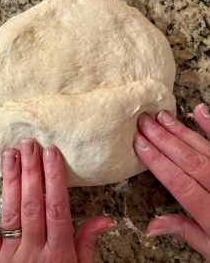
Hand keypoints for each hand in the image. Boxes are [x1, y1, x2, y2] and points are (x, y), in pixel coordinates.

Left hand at [0, 140, 112, 262]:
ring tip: (10, 153)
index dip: (54, 179)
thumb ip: (88, 244)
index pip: (57, 208)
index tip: (51, 153)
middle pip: (32, 204)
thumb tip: (105, 219)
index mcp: (58, 253)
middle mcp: (33, 250)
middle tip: (29, 144)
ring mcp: (11, 253)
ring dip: (10, 180)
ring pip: (11, 211)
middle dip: (31, 171)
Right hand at [134, 103, 209, 258]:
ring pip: (204, 149)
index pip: (179, 182)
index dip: (157, 161)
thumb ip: (184, 231)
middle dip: (162, 140)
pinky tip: (200, 111)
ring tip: (160, 116)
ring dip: (180, 131)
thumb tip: (151, 227)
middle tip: (143, 122)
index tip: (139, 144)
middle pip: (189, 160)